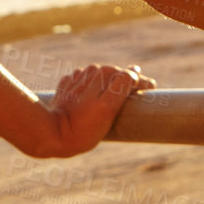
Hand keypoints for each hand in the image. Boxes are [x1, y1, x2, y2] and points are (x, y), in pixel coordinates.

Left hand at [38, 64, 156, 157]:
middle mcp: (91, 74)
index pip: (128, 75)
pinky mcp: (66, 84)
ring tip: (111, 98)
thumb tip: (134, 69)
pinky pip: (82, 79)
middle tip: (134, 96)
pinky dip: (89, 86)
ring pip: (99, 75)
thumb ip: (123, 85)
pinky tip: (91, 97)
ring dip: (106, 83)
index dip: (140, 82)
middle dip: (124, 83)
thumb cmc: (84, 126)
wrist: (52, 133)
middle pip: (114, 74)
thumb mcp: (109, 107)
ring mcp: (77, 79)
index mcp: (104, 76)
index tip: (150, 88)